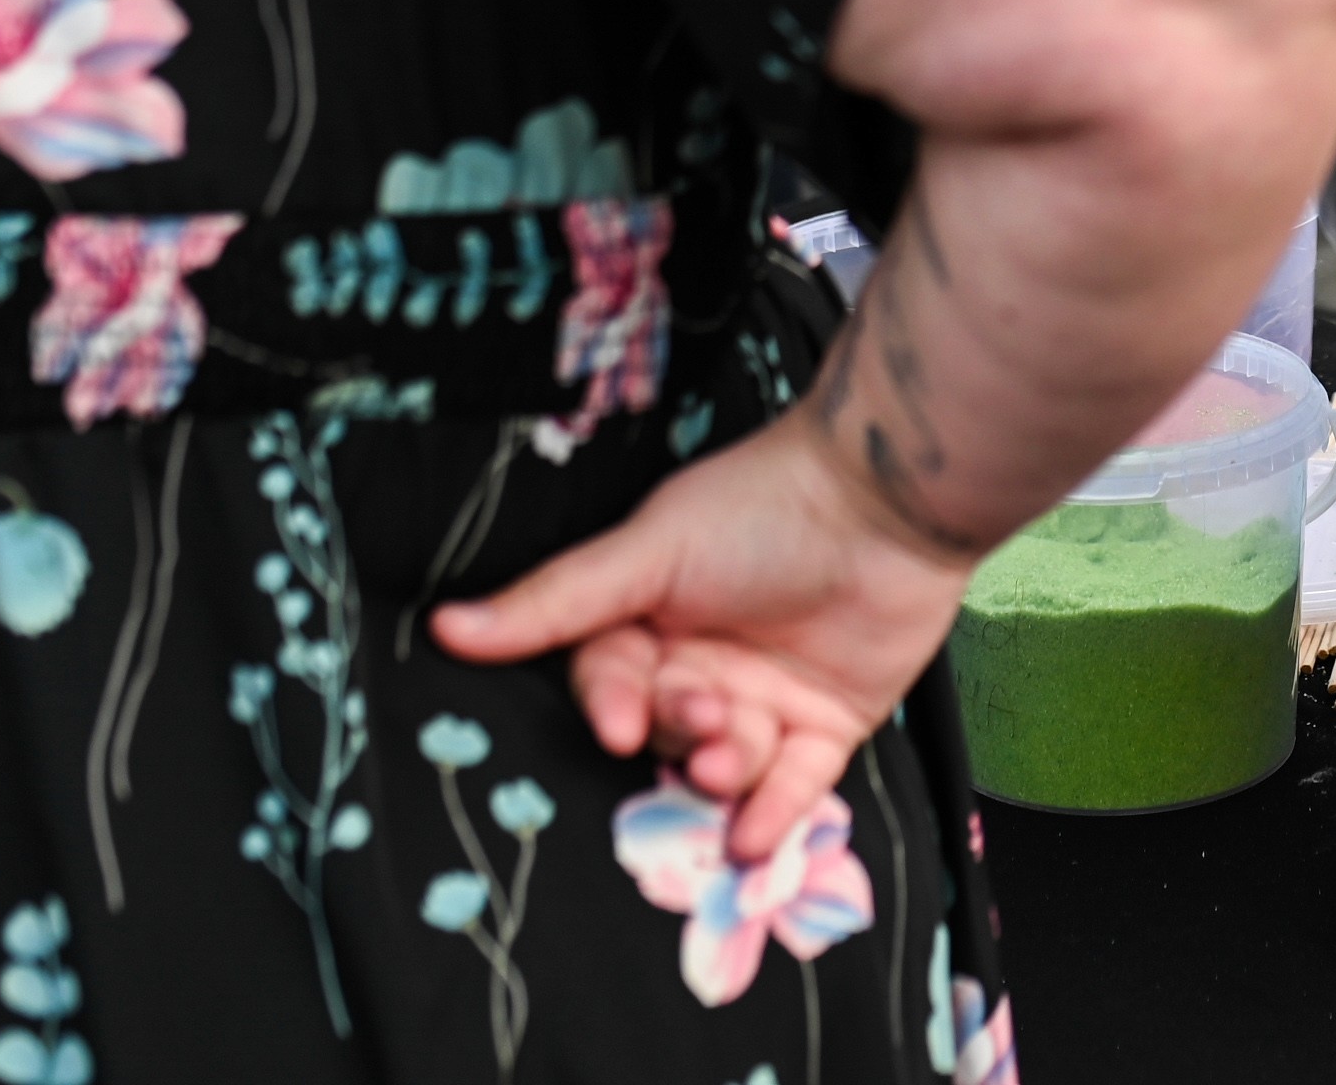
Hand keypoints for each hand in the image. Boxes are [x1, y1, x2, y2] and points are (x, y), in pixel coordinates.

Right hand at [431, 405, 971, 861]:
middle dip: (677, 736)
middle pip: (664, 732)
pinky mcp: (827, 727)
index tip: (621, 724)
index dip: (613, 706)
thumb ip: (557, 602)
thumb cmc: (763, 508)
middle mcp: (702, 666)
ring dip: (722, 772)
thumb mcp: (650, 550)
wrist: (891, 500)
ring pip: (723, 767)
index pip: (609, 683)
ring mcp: (765, 701)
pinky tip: (754, 835)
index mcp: (653, 620)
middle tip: (703, 723)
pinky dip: (773, 814)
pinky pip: (792, 790)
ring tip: (731, 751)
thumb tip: (444, 626)